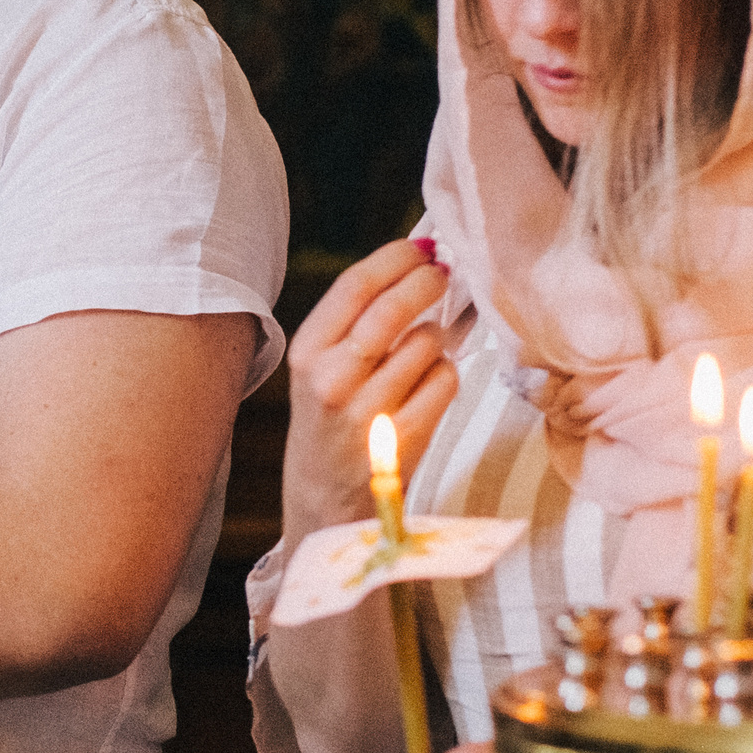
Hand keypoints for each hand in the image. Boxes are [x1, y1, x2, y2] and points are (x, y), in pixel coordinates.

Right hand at [280, 237, 459, 550]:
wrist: (324, 504)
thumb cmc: (331, 423)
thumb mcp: (322, 368)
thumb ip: (357, 320)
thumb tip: (418, 259)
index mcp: (307, 352)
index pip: (355, 285)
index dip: (395, 258)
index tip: (421, 247)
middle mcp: (330, 380)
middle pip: (392, 309)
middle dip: (427, 282)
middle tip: (444, 274)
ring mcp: (367, 412)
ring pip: (426, 344)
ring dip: (436, 339)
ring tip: (423, 353)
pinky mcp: (403, 439)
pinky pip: (445, 381)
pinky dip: (445, 375)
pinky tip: (428, 387)